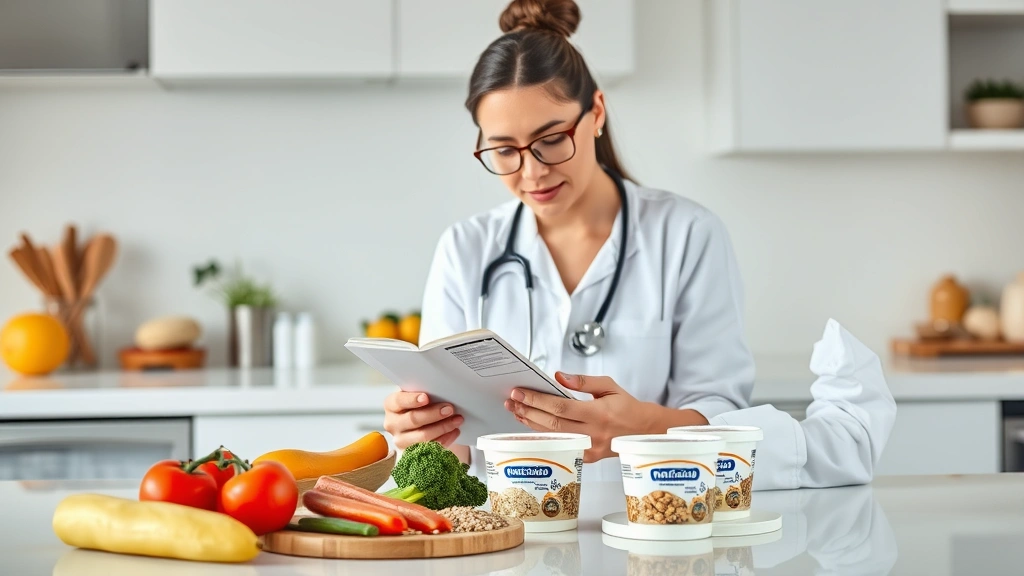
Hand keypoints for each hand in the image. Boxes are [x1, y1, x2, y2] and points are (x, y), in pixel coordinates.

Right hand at [383, 391, 463, 449]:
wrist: (421, 423)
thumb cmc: (420, 405)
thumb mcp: (418, 395)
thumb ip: (424, 391)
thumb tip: (441, 390)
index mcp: (391, 405)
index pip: (398, 401)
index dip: (412, 400)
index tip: (426, 397)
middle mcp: (392, 423)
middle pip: (413, 419)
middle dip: (433, 414)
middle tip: (449, 409)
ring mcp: (401, 440)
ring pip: (423, 436)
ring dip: (443, 427)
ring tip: (457, 420)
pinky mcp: (411, 453)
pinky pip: (430, 448)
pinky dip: (445, 439)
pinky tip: (454, 431)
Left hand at [505, 372, 707, 461]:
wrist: (645, 431)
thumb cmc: (628, 407)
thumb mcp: (609, 386)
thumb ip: (583, 382)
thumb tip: (558, 377)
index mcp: (599, 414)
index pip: (560, 407)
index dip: (537, 400)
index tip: (520, 392)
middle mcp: (593, 433)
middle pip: (552, 423)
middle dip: (528, 410)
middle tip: (512, 400)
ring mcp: (589, 448)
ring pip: (553, 436)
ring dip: (531, 423)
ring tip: (516, 411)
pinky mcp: (587, 458)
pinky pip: (561, 445)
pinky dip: (544, 435)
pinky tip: (532, 426)